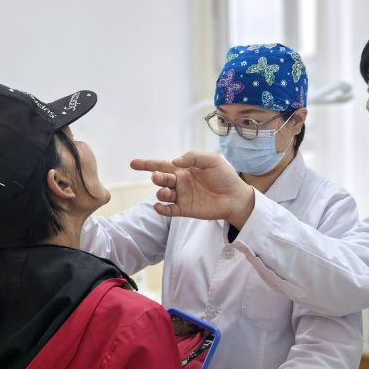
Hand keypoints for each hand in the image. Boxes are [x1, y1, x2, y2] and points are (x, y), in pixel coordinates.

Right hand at [131, 152, 254, 228]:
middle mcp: (180, 182)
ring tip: (164, 192)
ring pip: (163, 195)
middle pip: (161, 179)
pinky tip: (159, 207)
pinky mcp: (185, 209)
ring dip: (160, 193)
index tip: (133, 163)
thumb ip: (193, 157)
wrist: (236, 197)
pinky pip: (169, 210)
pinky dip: (162, 209)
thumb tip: (174, 162)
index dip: (147, 164)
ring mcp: (182, 196)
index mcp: (184, 169)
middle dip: (156, 178)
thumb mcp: (212, 160)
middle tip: (158, 177)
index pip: (162, 165)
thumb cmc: (225, 176)